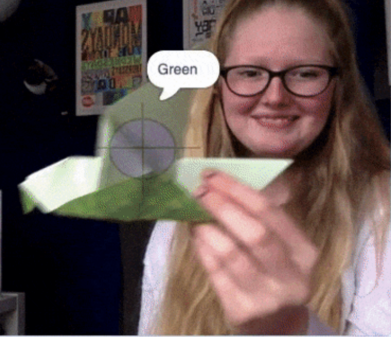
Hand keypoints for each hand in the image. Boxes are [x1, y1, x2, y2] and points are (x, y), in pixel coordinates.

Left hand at [191, 170, 317, 332]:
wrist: (278, 327)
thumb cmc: (275, 274)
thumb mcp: (283, 248)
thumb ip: (261, 220)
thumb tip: (221, 185)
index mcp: (303, 252)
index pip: (270, 212)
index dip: (238, 190)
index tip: (213, 175)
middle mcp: (290, 276)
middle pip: (254, 233)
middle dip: (222, 206)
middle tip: (199, 191)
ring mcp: (266, 297)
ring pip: (230, 254)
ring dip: (207, 228)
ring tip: (194, 215)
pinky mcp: (241, 311)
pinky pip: (215, 272)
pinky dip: (201, 248)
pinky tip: (196, 235)